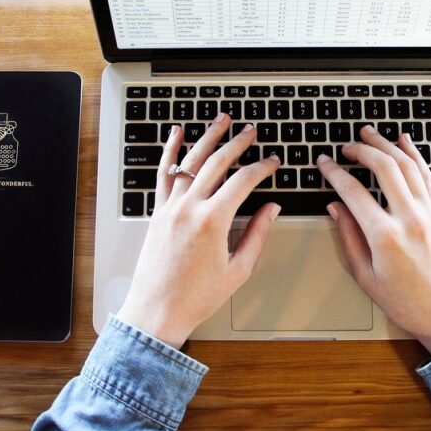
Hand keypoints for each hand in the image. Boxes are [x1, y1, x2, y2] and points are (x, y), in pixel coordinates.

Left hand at [118, 114, 281, 347]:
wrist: (157, 311)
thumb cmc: (197, 297)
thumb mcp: (238, 269)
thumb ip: (257, 234)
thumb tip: (271, 209)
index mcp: (213, 221)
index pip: (244, 181)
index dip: (262, 168)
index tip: (273, 162)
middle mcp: (190, 208)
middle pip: (217, 162)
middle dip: (238, 143)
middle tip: (251, 131)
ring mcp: (170, 207)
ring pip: (190, 161)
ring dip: (208, 137)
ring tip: (221, 120)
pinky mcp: (157, 212)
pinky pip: (164, 174)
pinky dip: (170, 151)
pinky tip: (176, 133)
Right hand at [317, 125, 430, 356]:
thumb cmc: (409, 304)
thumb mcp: (366, 277)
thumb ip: (349, 238)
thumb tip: (336, 208)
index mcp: (385, 237)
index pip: (353, 192)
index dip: (334, 173)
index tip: (324, 164)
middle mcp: (410, 219)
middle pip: (384, 168)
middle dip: (361, 150)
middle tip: (346, 147)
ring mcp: (430, 213)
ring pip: (408, 165)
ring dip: (387, 145)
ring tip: (370, 134)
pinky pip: (427, 176)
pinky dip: (415, 155)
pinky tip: (405, 143)